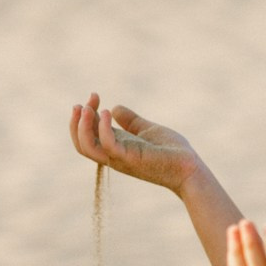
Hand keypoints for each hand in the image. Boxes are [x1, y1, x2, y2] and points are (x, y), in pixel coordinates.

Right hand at [68, 92, 200, 191]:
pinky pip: (108, 145)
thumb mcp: (146, 130)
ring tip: (86, 107)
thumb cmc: (171, 152)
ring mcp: (120, 158)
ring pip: (87, 147)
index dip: (85, 116)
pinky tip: (108, 111)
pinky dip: (103, 128)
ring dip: (81, 126)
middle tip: (84, 102)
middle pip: (81, 143)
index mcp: (115, 148)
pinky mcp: (131, 158)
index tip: (94, 97)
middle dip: (76, 122)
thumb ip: (131, 121)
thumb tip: (115, 107)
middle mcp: (113, 155)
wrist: (189, 168)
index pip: (88, 136)